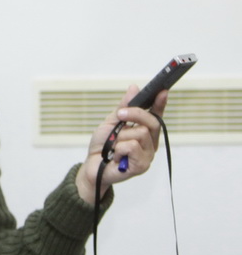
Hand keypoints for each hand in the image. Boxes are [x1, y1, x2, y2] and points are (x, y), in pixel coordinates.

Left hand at [75, 85, 167, 203]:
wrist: (92, 166)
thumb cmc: (102, 146)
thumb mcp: (111, 122)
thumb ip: (123, 107)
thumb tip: (134, 88)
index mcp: (144, 132)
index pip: (156, 116)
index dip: (160, 104)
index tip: (162, 91)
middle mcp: (149, 143)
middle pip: (151, 122)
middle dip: (135, 114)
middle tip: (120, 115)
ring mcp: (148, 155)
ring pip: (140, 134)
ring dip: (120, 137)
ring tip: (114, 147)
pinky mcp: (142, 165)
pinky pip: (132, 146)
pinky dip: (119, 149)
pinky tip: (116, 156)